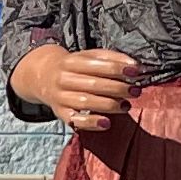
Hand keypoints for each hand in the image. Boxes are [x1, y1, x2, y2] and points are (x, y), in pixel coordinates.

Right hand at [21, 47, 140, 131]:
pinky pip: (74, 120)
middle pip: (93, 84)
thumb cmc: (75, 67)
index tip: (135, 72)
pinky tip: (106, 123)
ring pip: (85, 102)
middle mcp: (63, 79)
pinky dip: (91, 123)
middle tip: (135, 91)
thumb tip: (134, 66)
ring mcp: (60, 97)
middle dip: (118, 88)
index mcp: (71, 61)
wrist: (44, 76)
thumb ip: (112, 58)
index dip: (117, 68)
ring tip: (126, 105)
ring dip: (110, 105)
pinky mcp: (60, 113)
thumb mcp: (89, 56)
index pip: (96, 64)